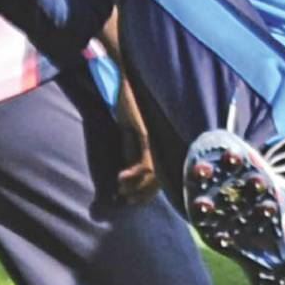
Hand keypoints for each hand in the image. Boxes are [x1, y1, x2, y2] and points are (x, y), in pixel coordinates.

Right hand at [113, 72, 160, 202]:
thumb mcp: (129, 133)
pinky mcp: (148, 134)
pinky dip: (133, 174)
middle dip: (143, 194)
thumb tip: (128, 172)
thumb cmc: (128, 107)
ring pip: (155, 175)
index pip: (162, 176)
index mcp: (162, 143)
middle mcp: (164, 143)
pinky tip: (121, 178)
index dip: (149, 192)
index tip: (132, 202)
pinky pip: (146, 161)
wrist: (127, 83)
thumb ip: (132, 151)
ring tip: (121, 191)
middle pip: (161, 179)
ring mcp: (158, 140)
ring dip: (136, 187)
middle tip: (126, 201)